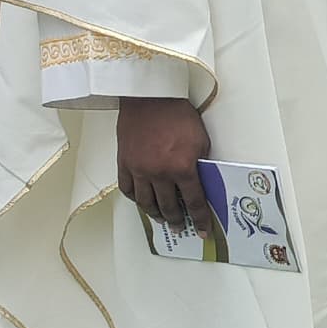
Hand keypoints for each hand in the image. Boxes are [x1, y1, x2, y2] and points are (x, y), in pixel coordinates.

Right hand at [117, 96, 217, 234]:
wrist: (151, 98)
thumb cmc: (179, 115)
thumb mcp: (201, 141)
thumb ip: (200, 164)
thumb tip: (200, 182)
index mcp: (182, 168)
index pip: (194, 202)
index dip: (200, 218)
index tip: (202, 230)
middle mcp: (159, 174)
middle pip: (168, 207)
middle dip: (176, 220)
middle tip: (180, 227)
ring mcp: (139, 170)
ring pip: (145, 203)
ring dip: (155, 214)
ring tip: (162, 219)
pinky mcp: (124, 163)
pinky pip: (128, 189)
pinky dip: (135, 199)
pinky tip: (142, 202)